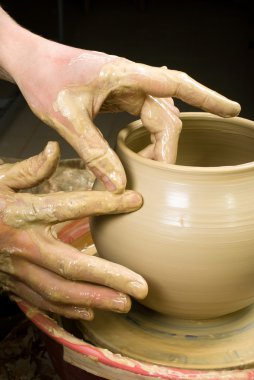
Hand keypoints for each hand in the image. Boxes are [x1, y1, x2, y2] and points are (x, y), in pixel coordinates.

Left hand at [0, 9, 240, 192]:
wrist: (29, 61)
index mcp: (124, 74)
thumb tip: (118, 186)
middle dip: (166, 148)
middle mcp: (132, 77)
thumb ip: (93, 152)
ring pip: (157, 116)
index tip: (232, 110)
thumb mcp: (66, 119)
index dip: (208, 97)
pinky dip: (149, 135)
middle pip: (167, 113)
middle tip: (158, 177)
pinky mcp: (119, 93)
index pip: (176, 83)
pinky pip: (144, 114)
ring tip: (151, 167)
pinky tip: (146, 148)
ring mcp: (127, 85)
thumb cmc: (44, 78)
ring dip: (158, 143)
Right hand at [0, 143, 145, 318]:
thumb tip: (54, 150)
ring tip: (126, 304)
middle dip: (109, 278)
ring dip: (95, 300)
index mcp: (20, 212)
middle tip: (141, 286)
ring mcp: (16, 270)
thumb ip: (29, 169)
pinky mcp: (11, 285)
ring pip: (60, 291)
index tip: (135, 201)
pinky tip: (92, 311)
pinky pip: (42, 301)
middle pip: (71, 265)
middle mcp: (22, 245)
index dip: (104, 204)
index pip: (69, 206)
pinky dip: (69, 309)